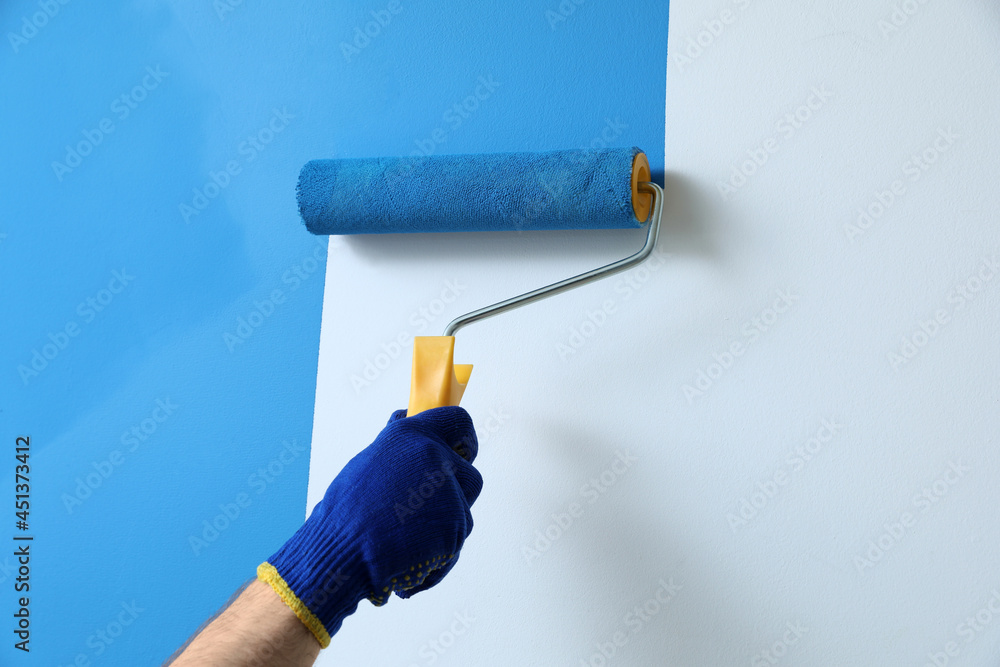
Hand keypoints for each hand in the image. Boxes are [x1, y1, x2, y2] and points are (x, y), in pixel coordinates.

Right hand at [257, 406, 482, 647]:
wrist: (341, 552)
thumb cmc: (345, 513)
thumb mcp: (369, 462)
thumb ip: (400, 446)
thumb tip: (406, 418)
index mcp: (411, 435)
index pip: (458, 422)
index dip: (465, 440)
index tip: (464, 451)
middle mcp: (435, 456)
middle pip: (469, 476)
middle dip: (456, 497)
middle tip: (430, 514)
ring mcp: (449, 491)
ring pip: (462, 514)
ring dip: (442, 530)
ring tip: (403, 541)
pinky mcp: (456, 525)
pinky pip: (454, 545)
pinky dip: (436, 558)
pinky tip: (407, 561)